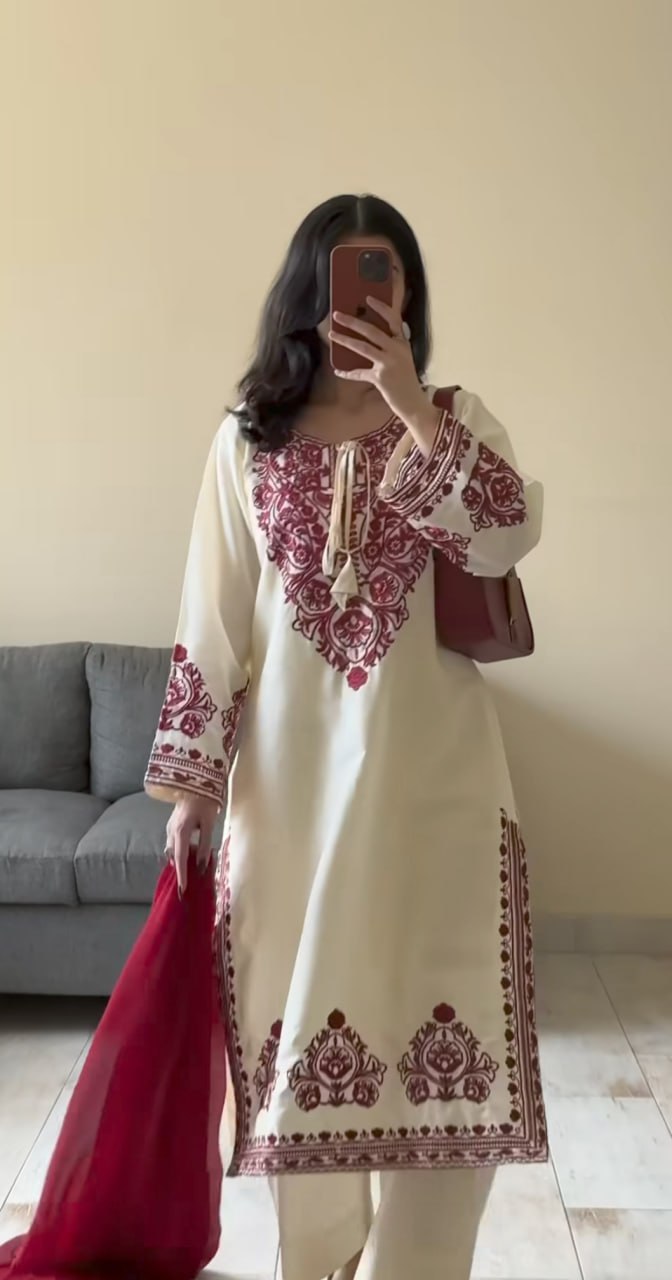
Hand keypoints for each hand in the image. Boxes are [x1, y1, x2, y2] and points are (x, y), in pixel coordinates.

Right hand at [165, 794, 219, 897]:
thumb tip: (201, 865)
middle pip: (173, 856)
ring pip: (171, 850)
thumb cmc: (205, 802)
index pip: (180, 858)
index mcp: (180, 832)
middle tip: (186, 885)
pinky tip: (189, 855)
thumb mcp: (208, 824)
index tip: (183, 889)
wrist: (195, 783)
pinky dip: (179, 852)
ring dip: (179, 861)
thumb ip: (204, 846)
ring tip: (189, 872)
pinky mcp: (172, 825)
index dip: (182, 875)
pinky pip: (173, 843)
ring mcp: (169, 827)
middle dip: (179, 871)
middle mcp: (171, 831)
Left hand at [330, 298, 439, 450]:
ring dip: (345, 340)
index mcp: (403, 343)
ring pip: (363, 347)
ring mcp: (389, 364)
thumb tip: (368, 334)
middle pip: (372, 331)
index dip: (381, 308)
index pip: (393, 320)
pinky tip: (338, 370)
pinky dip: (348, 372)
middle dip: (353, 321)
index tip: (367, 298)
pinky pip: (359, 373)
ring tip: (332, 334)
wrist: (413, 402)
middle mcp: (397, 350)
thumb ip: (390, 345)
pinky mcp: (380, 378)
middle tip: (337, 315)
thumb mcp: (403, 358)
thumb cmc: (405, 379)